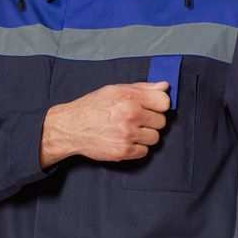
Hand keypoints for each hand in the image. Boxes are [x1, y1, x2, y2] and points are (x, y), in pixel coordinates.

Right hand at [39, 81, 170, 166]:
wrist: (72, 127)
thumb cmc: (93, 107)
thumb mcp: (115, 90)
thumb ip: (142, 88)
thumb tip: (164, 86)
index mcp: (130, 97)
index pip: (164, 102)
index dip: (160, 105)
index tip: (153, 107)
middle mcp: (130, 115)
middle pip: (161, 121)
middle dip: (151, 121)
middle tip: (138, 120)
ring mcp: (128, 134)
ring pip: (155, 138)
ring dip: (146, 135)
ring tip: (131, 131)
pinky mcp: (124, 151)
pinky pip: (145, 151)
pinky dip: (138, 147)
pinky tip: (126, 140)